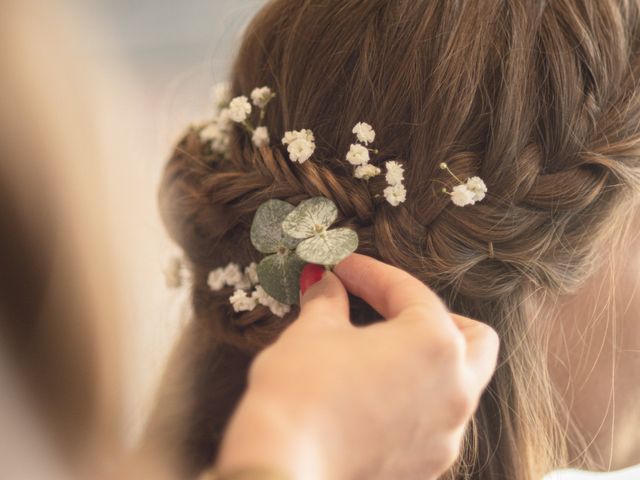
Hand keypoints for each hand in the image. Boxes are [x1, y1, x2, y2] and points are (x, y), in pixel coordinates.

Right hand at [216, 254, 498, 479]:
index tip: (345, 268)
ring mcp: (446, 434)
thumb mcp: (313, 331)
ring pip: (458, 383)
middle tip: (389, 308)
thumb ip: (328, 300)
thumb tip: (326, 283)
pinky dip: (414, 399)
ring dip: (424, 360)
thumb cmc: (301, 391)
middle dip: (433, 316)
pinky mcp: (427, 466)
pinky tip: (373, 394)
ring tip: (377, 351)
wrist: (284, 467)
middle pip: (473, 338)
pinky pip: (435, 421)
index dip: (371, 273)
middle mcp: (455, 389)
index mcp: (435, 343)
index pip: (409, 292)